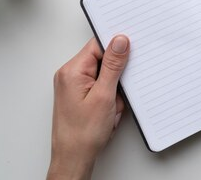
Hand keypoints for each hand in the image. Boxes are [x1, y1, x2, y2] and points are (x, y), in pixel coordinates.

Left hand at [47, 36, 129, 179]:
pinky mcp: (80, 94)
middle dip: (116, 74)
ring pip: (104, 74)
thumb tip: (120, 41)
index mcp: (72, 71)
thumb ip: (113, 65)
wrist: (73, 158)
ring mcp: (75, 85)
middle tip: (118, 92)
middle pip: (102, 58)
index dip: (116, 48)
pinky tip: (110, 109)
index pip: (98, 44)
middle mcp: (70, 75)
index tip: (130, 55)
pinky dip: (110, 95)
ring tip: (111, 106)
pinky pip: (102, 85)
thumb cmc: (83, 133)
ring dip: (114, 88)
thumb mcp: (104, 96)